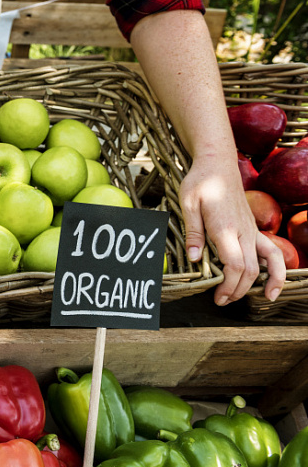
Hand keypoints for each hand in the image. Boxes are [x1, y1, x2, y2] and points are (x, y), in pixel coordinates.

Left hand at [180, 157, 285, 305]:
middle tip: (221, 301)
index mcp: (225, 227)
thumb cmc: (200, 182)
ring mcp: (252, 230)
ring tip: (263, 298)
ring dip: (266, 282)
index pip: (235, 264)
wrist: (217, 164)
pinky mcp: (254, 229)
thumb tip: (195, 259)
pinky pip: (272, 251)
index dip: (229, 285)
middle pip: (250, 269)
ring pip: (267, 262)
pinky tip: (274, 281)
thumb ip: (193, 233)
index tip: (217, 297)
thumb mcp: (188, 205)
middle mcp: (243, 231)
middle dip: (238, 290)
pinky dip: (278, 267)